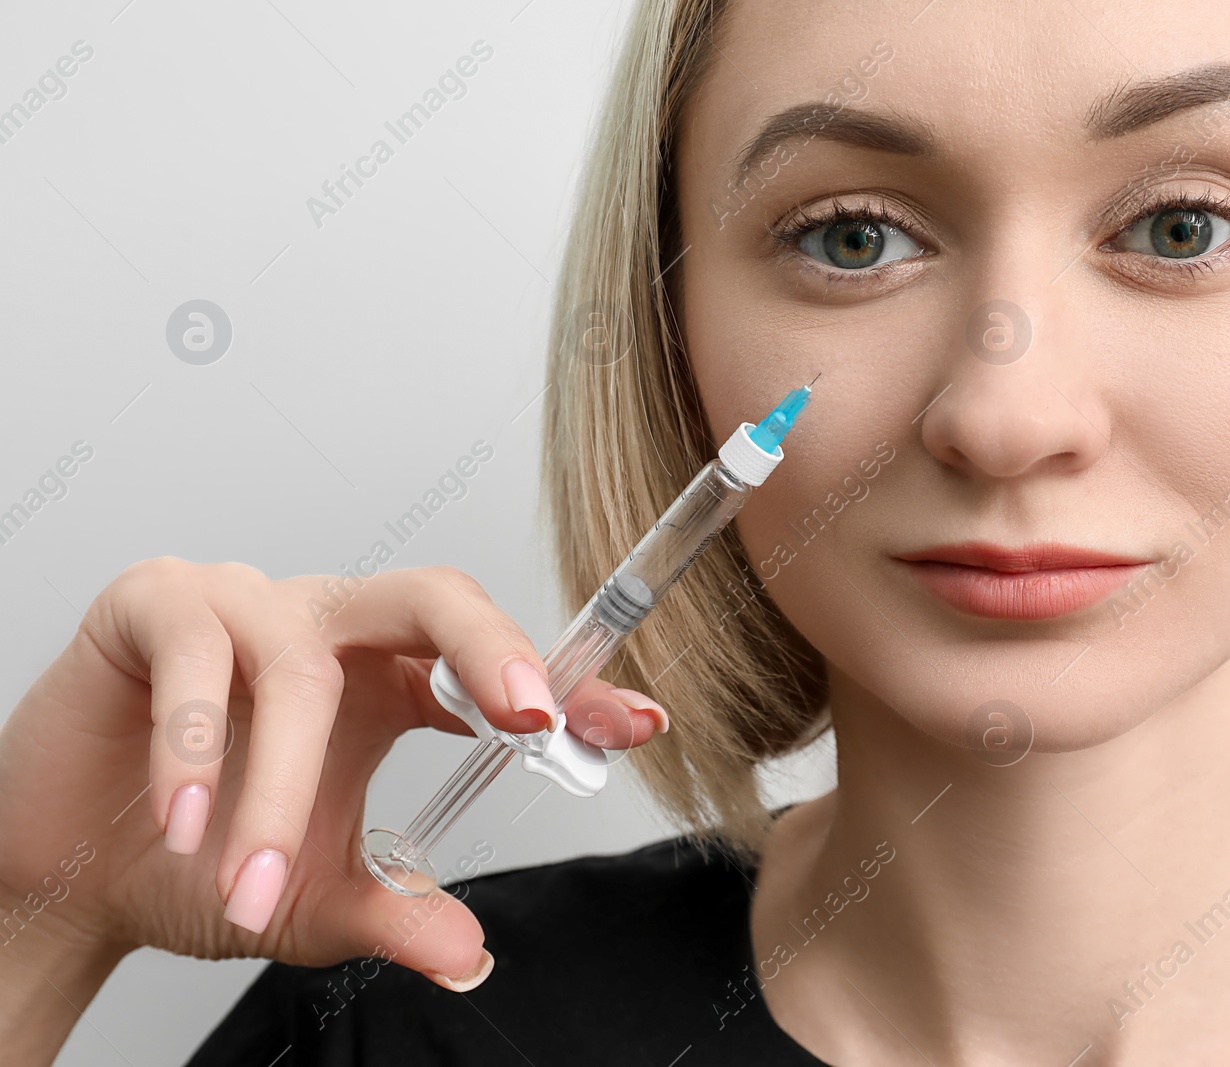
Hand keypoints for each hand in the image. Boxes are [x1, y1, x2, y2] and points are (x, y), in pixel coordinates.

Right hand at [0, 559, 668, 1008]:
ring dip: (281, 788)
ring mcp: (245, 604)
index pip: (490, 663)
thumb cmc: (198, 861)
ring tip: (256, 885)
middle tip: (529, 718)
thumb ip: (394, 914)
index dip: (567, 686)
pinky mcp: (155, 605)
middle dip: (491, 648)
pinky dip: (196, 746)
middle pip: (433, 594)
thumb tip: (471, 955)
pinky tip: (182, 823)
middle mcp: (329, 626)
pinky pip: (198, 649)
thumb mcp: (312, 899)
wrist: (69, 870)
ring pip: (302, 663)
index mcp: (385, 680)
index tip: (634, 723)